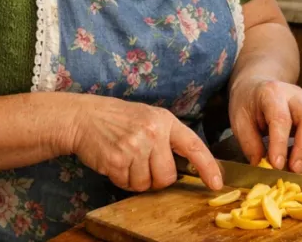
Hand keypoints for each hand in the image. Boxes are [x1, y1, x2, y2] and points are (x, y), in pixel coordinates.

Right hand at [67, 95, 222, 191]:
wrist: (85, 116)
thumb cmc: (119, 119)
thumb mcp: (149, 118)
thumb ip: (168, 138)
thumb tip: (189, 167)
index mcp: (165, 120)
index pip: (194, 146)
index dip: (208, 166)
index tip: (216, 182)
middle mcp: (153, 132)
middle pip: (167, 176)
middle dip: (157, 178)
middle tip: (143, 165)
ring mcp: (135, 146)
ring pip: (146, 184)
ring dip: (136, 179)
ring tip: (126, 160)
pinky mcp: (117, 160)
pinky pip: (127, 184)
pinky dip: (121, 180)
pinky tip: (115, 163)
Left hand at [228, 77, 301, 172]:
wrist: (257, 87)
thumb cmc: (248, 105)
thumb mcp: (239, 122)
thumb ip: (250, 144)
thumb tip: (262, 167)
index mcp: (272, 93)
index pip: (281, 119)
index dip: (280, 144)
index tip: (277, 165)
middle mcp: (295, 95)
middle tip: (294, 169)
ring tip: (298, 167)